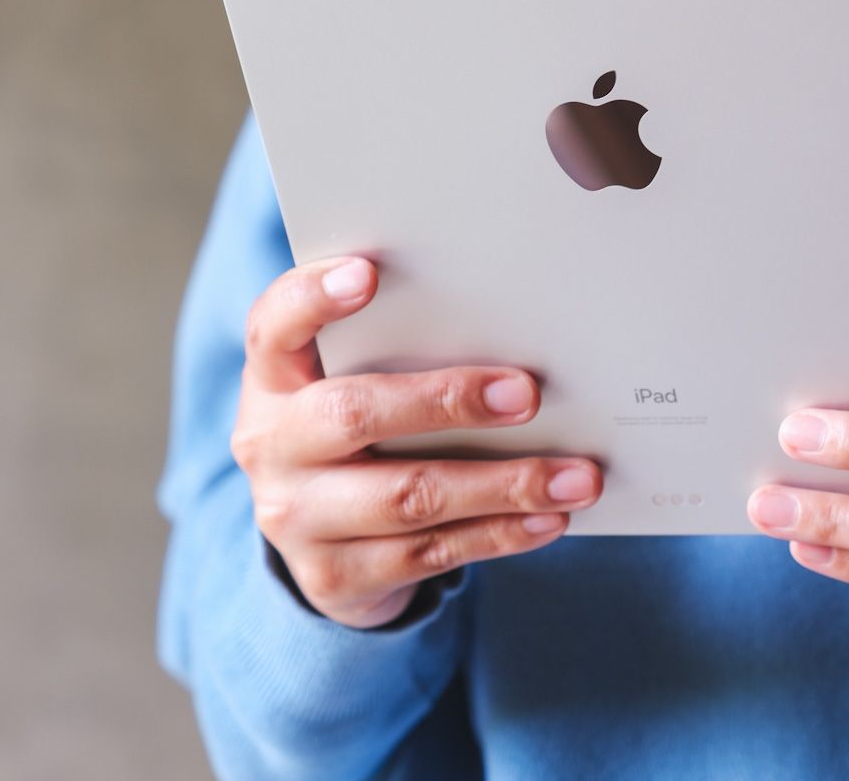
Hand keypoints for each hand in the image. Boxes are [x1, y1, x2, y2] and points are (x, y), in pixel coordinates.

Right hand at [233, 256, 601, 627]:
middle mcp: (271, 446)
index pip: (273, 326)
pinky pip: (430, 554)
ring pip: (408, 497)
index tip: (368, 272)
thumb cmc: (356, 432)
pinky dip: (500, 533)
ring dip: (503, 485)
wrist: (317, 542)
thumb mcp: (352, 384)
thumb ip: (398, 352)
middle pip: (352, 413)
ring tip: (577, 476)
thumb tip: (514, 330)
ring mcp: (296, 518)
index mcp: (273, 380)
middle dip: (445, 401)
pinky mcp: (335, 576)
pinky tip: (550, 518)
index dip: (312, 296)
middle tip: (527, 394)